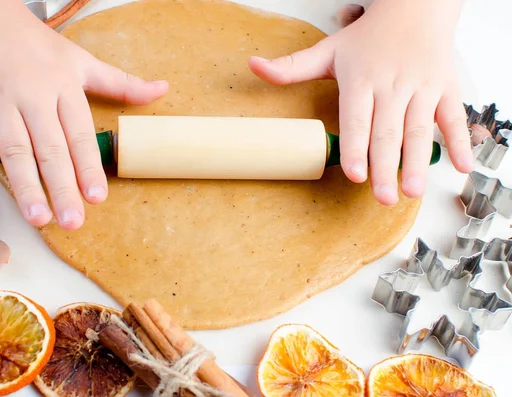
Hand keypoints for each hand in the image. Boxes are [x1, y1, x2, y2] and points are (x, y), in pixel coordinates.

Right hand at [0, 1, 167, 229]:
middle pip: (50, 148)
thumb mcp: (83, 60)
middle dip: (62, 188)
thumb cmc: (37, 46)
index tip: (98, 197)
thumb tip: (162, 89)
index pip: (80, 135)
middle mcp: (33, 96)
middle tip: (73, 221)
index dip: (90, 167)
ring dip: (25, 185)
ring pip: (14, 148)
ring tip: (38, 217)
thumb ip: (121, 83)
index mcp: (63, 87)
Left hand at [248, 0, 472, 204]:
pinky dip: (460, 141)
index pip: (356, 119)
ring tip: (412, 192)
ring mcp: (421, 88)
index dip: (354, 147)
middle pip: (387, 132)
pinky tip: (461, 167)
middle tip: (382, 198)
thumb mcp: (329, 50)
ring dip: (418, 162)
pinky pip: (454, 117)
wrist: (416, 7)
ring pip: (420, 129)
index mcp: (361, 79)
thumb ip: (292, 67)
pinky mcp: (446, 89)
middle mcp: (392, 86)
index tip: (353, 175)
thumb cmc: (369, 37)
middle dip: (386, 167)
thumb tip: (253, 66)